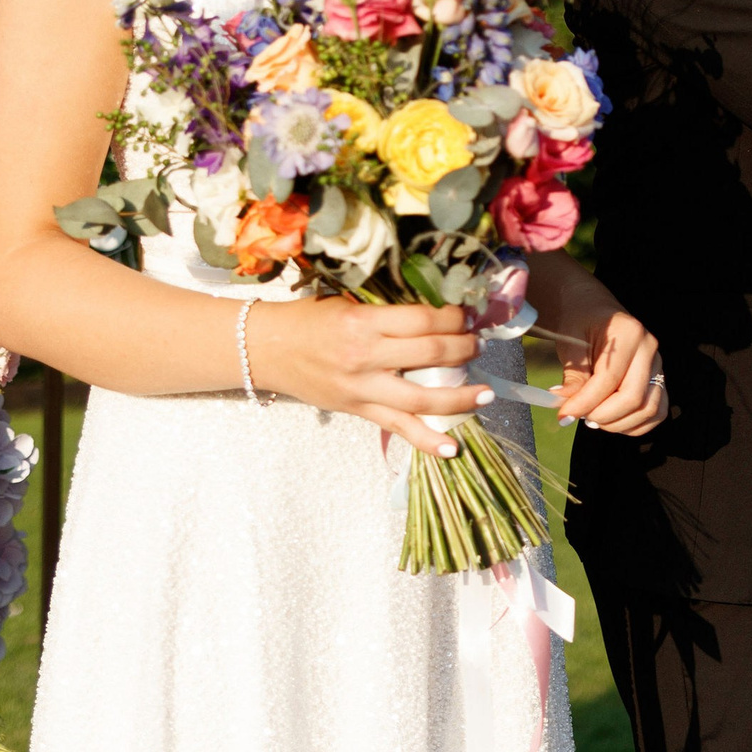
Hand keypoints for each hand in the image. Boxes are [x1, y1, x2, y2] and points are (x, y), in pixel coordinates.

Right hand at [248, 296, 488, 457]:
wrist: (266, 348)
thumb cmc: (308, 320)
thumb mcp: (347, 303)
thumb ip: (387, 311)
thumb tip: (435, 313)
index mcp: (363, 322)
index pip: (422, 320)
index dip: (453, 318)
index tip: (467, 316)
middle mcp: (365, 356)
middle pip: (430, 354)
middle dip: (464, 349)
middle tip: (478, 346)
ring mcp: (362, 388)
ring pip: (422, 398)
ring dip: (460, 397)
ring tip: (485, 393)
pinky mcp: (358, 410)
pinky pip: (398, 428)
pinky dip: (427, 440)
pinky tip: (452, 447)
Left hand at [550, 303, 669, 436]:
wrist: (591, 309)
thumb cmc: (579, 322)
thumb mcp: (570, 345)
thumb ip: (573, 378)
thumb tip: (567, 411)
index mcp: (630, 333)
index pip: (609, 379)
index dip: (585, 402)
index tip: (564, 414)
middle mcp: (649, 349)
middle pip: (634, 398)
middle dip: (602, 415)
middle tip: (579, 416)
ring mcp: (658, 365)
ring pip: (649, 409)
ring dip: (618, 423)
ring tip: (594, 418)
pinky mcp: (658, 380)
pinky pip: (657, 412)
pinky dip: (635, 424)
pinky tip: (612, 421)